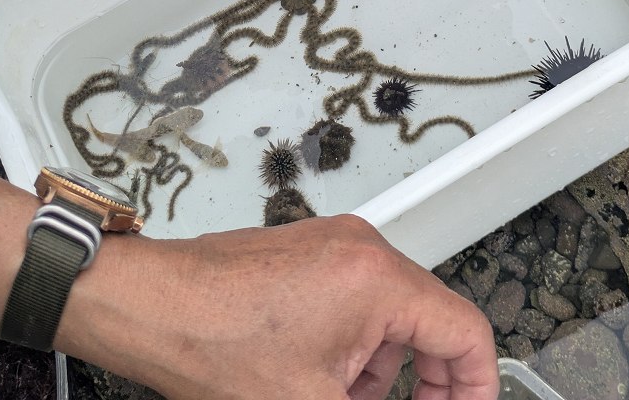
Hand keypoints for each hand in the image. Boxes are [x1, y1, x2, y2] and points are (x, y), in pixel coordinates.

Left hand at [58, 214, 498, 399]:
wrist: (152, 305)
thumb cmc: (215, 342)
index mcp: (379, 278)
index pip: (467, 332)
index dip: (476, 388)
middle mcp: (364, 247)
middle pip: (429, 321)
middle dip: (421, 383)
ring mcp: (335, 243)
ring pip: (390, 314)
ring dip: (379, 368)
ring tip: (334, 396)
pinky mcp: (311, 250)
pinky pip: (357, 299)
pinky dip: (352, 343)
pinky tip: (316, 375)